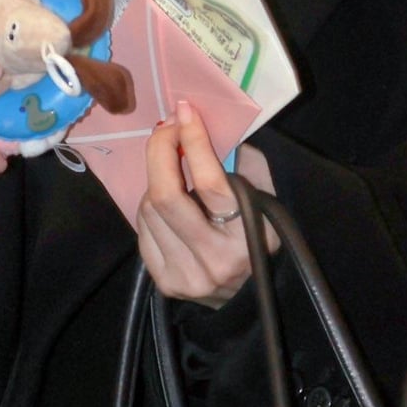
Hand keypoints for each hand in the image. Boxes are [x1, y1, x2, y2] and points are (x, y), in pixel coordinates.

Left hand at [136, 99, 277, 307]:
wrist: (248, 296)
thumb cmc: (258, 231)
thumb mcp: (263, 196)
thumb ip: (241, 160)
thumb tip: (200, 123)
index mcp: (246, 236)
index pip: (210, 183)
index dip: (192, 140)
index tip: (184, 110)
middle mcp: (214, 260)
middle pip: (166, 195)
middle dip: (160, 150)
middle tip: (166, 128)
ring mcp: (187, 276)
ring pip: (149, 208)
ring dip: (156, 180)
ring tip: (173, 172)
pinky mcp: (166, 283)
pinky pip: (143, 228)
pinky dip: (151, 206)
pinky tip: (168, 205)